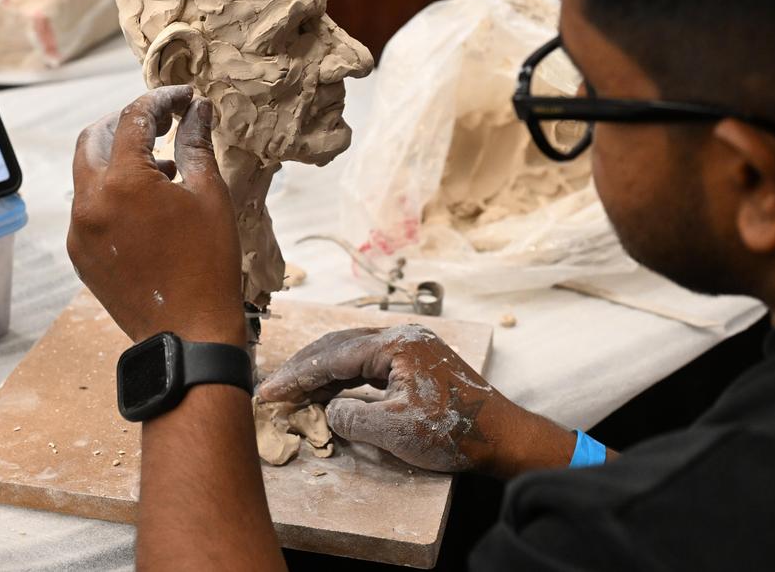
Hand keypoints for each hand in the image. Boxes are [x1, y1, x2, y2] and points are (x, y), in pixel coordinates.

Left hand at [68, 86, 245, 345]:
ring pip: (87, 174)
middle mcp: (89, 202)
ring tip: (162, 168)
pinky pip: (88, 208)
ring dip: (118, 159)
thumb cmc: (208, 264)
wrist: (189, 334)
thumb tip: (197, 109)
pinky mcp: (80, 255)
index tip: (184, 98)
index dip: (161, 100)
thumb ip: (196, 144)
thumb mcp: (210, 195)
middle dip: (126, 123)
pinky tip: (147, 206)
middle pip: (93, 138)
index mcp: (122, 183)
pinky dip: (112, 194)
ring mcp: (79, 231)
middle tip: (161, 122)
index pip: (133, 119)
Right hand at [257, 325, 573, 475]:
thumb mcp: (394, 430)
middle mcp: (400, 336)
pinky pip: (369, 364)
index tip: (270, 391)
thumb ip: (351, 417)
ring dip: (322, 373)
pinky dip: (344, 378)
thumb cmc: (453, 432)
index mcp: (394, 344)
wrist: (504, 437)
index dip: (297, 375)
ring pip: (352, 354)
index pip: (333, 355)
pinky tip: (329, 393)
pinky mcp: (416, 363)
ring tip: (294, 392)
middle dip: (303, 369)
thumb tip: (328, 410)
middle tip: (274, 389)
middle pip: (338, 346)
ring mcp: (409, 347)